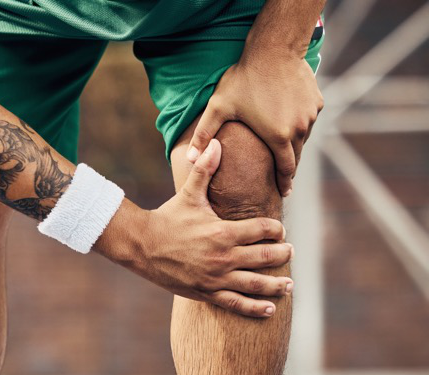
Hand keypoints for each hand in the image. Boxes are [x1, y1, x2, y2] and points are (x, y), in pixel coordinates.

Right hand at [96, 140, 293, 317]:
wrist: (141, 246)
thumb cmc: (166, 218)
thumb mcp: (188, 194)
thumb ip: (204, 170)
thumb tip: (215, 143)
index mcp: (223, 231)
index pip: (263, 230)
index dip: (277, 229)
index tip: (280, 230)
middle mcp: (223, 256)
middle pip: (266, 257)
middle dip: (282, 254)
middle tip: (289, 252)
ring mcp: (215, 277)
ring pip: (255, 283)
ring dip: (276, 285)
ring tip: (289, 285)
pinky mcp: (206, 292)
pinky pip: (236, 304)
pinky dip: (255, 308)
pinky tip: (270, 309)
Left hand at [186, 55, 322, 196]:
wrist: (274, 49)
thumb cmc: (244, 79)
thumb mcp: (218, 108)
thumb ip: (204, 135)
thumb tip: (190, 159)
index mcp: (278, 136)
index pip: (285, 169)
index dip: (284, 182)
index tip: (283, 192)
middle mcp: (300, 129)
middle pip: (296, 156)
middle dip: (289, 168)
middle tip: (283, 178)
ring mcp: (311, 114)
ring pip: (303, 138)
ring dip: (293, 145)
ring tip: (283, 150)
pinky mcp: (317, 101)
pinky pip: (309, 120)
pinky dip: (300, 125)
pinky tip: (288, 123)